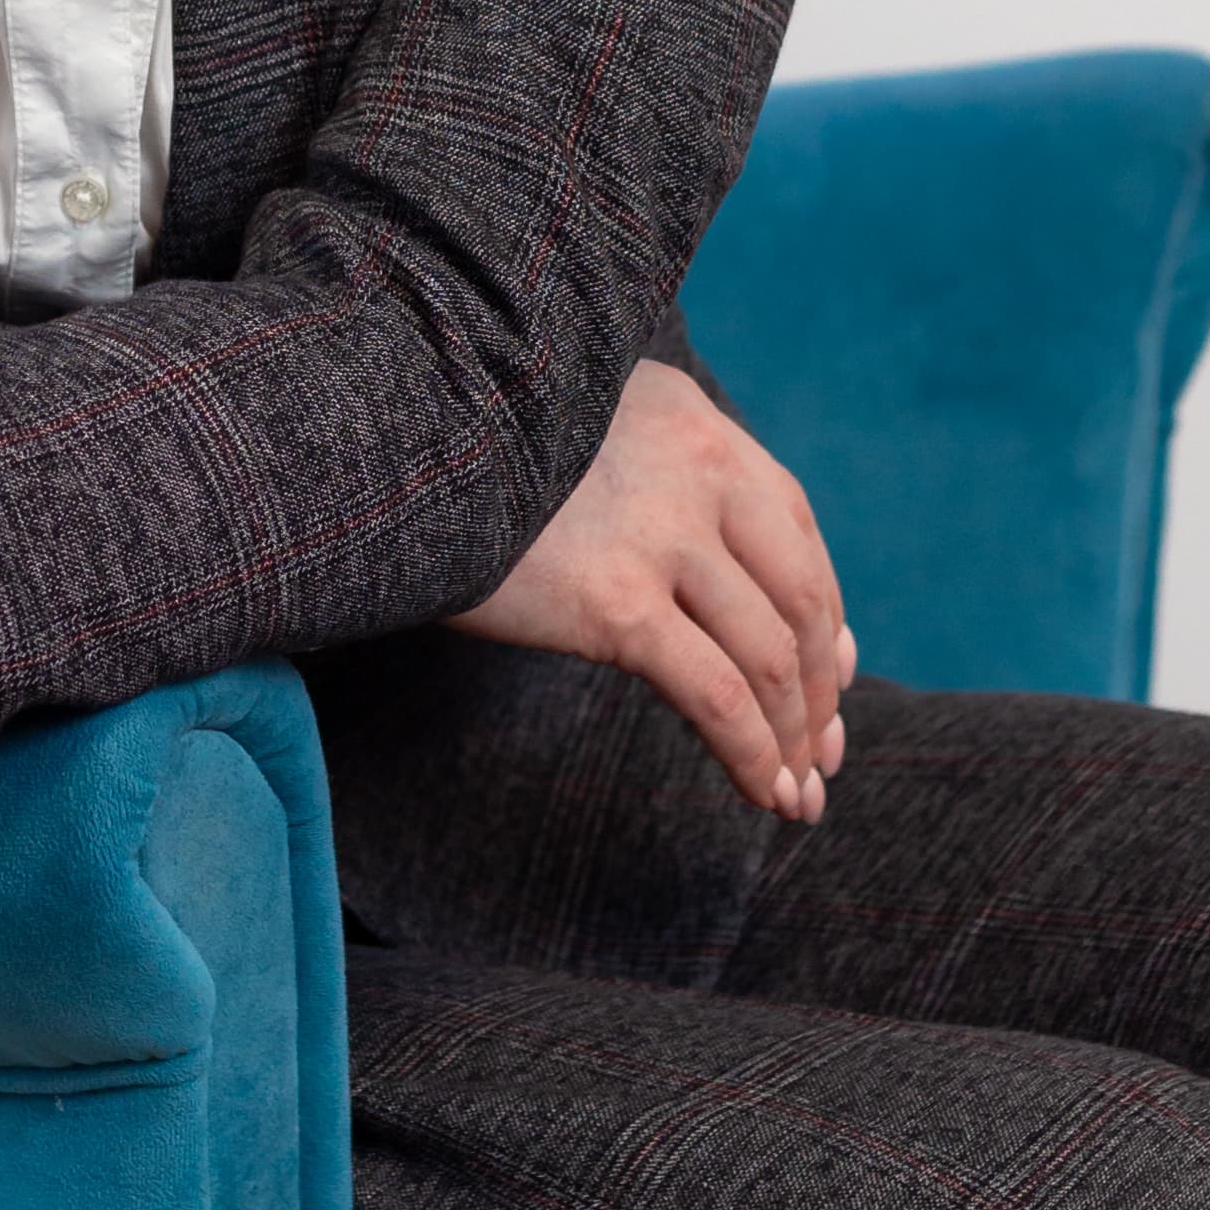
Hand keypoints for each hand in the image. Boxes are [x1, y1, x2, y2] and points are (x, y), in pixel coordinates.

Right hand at [451, 362, 857, 819]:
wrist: (382, 457)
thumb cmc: (464, 461)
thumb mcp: (575, 432)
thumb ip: (651, 482)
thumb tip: (722, 592)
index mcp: (688, 414)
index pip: (792, 524)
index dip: (821, 611)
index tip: (827, 675)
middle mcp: (696, 462)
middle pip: (797, 593)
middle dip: (818, 688)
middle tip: (821, 756)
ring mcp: (660, 532)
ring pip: (768, 654)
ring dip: (793, 737)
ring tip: (795, 795)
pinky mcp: (617, 603)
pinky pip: (718, 697)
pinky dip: (754, 754)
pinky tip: (763, 792)